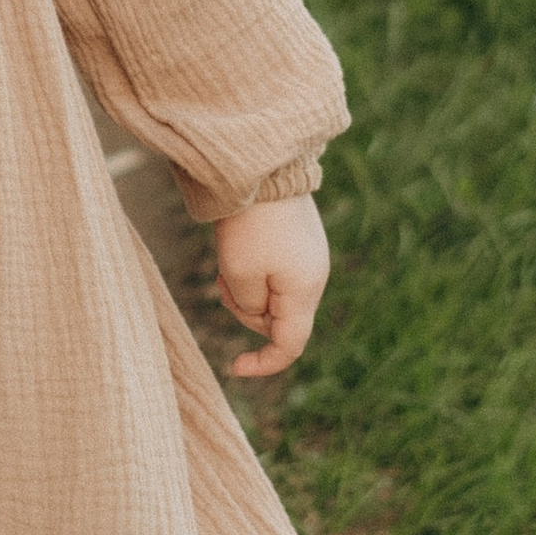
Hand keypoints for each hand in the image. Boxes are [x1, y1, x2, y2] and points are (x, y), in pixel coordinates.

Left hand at [212, 193, 330, 379]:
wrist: (264, 168)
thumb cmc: (249, 224)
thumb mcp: (239, 274)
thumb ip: (250, 306)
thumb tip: (259, 310)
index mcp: (305, 290)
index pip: (290, 345)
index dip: (264, 363)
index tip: (234, 367)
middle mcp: (314, 276)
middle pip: (278, 320)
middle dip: (246, 311)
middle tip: (221, 283)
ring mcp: (309, 257)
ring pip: (274, 296)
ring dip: (246, 290)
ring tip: (225, 264)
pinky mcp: (299, 242)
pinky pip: (276, 273)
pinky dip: (254, 273)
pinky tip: (237, 251)